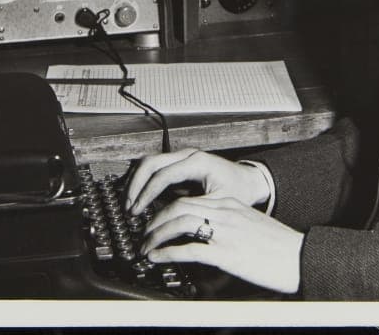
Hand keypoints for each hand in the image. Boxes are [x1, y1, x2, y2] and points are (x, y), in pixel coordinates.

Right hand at [124, 148, 269, 215]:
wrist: (250, 180)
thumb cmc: (239, 190)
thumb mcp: (220, 203)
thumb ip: (196, 209)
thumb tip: (170, 222)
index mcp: (198, 162)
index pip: (163, 175)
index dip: (147, 194)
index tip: (137, 210)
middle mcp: (188, 155)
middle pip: (151, 163)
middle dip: (136, 185)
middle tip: (129, 207)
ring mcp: (183, 157)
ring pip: (150, 162)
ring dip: (137, 182)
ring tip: (130, 203)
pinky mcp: (180, 163)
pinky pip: (155, 167)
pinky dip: (144, 180)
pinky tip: (138, 197)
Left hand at [141, 195, 303, 293]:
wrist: (300, 256)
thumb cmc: (279, 246)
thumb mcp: (250, 225)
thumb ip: (228, 224)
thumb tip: (205, 236)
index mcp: (229, 204)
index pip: (189, 199)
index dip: (165, 209)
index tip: (155, 220)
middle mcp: (225, 212)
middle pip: (178, 206)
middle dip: (155, 219)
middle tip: (143, 233)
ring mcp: (225, 231)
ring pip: (179, 222)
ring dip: (156, 234)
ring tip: (146, 246)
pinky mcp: (226, 253)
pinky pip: (188, 249)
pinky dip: (167, 252)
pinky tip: (158, 257)